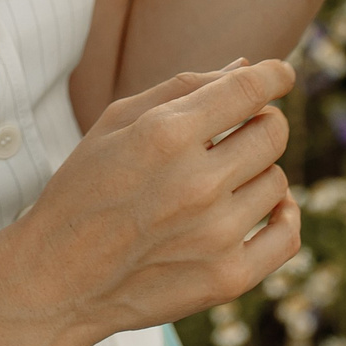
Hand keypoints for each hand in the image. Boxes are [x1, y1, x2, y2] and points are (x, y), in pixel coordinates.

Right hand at [0, 60, 300, 345]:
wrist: (58, 278)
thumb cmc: (84, 189)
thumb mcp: (116, 122)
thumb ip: (182, 88)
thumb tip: (245, 66)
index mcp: (165, 135)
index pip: (248, 90)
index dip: (273, 74)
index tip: (279, 74)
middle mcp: (196, 184)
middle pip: (272, 133)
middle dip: (262, 121)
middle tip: (240, 131)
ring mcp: (215, 235)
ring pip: (278, 182)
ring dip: (258, 173)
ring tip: (222, 181)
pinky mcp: (227, 279)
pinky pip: (287, 237)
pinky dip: (285, 218)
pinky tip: (266, 209)